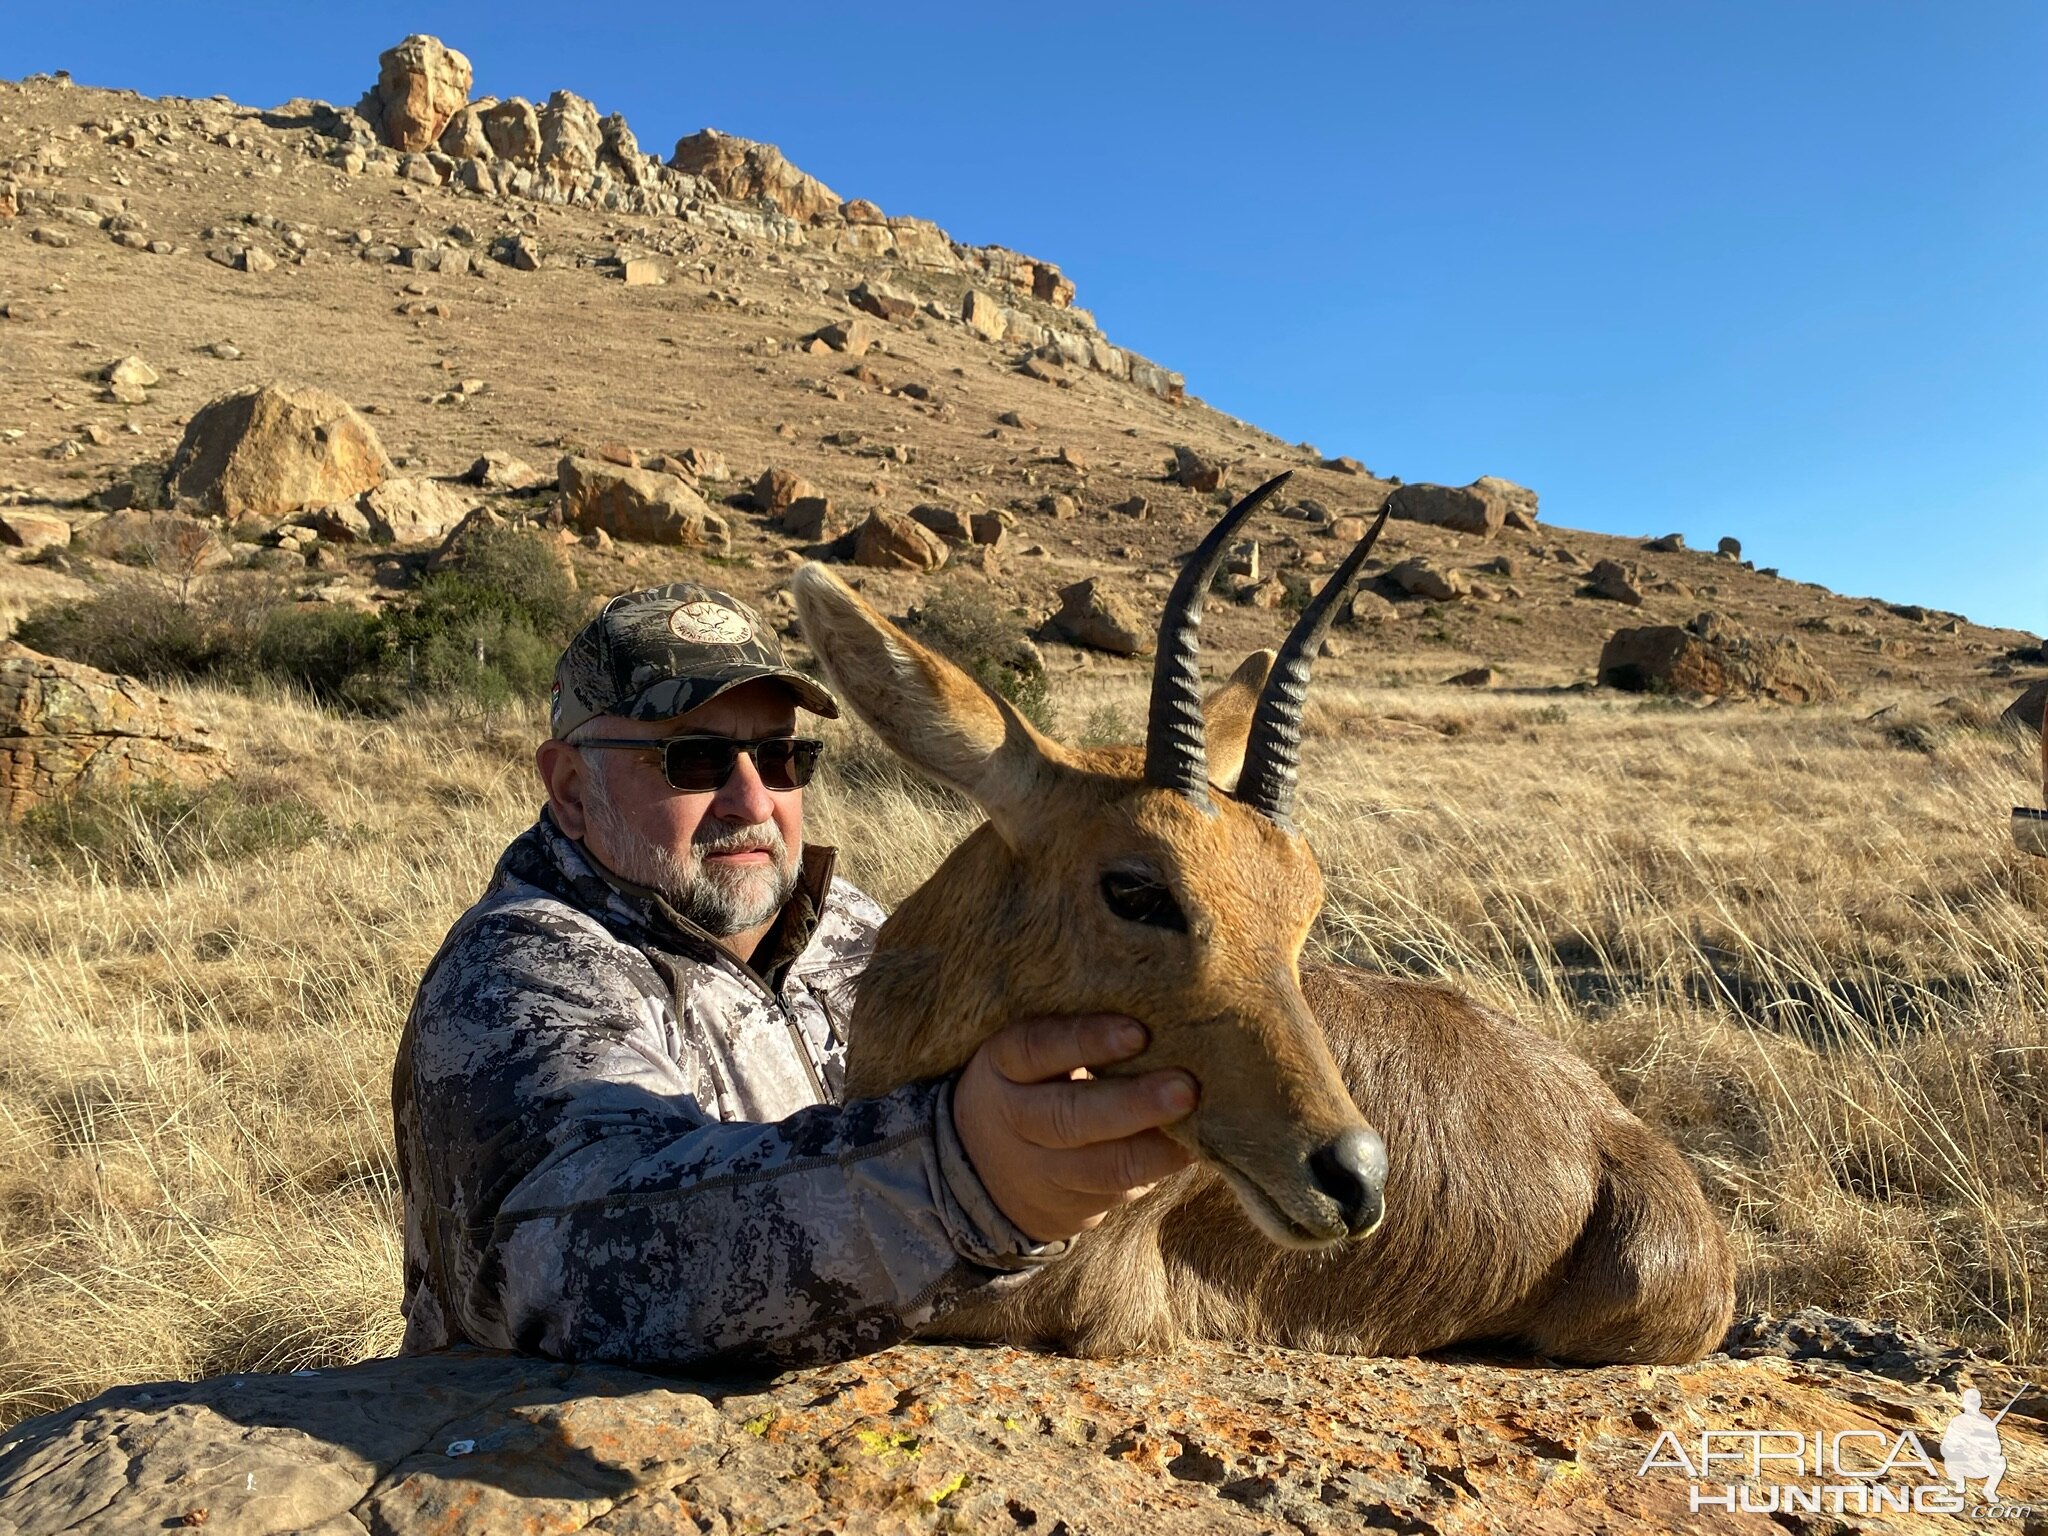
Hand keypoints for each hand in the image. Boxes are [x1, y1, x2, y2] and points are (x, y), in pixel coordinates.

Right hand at [951, 1013, 1197, 1243]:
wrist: (986, 1162)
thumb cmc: (1033, 1079)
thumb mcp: (1033, 1052)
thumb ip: (1078, 1034)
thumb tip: (1160, 1011)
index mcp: (1003, 1064)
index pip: (1037, 1048)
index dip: (1086, 1041)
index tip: (1139, 1032)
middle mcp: (1014, 1119)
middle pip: (1069, 1117)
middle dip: (1133, 1104)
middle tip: (1186, 1089)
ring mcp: (1041, 1170)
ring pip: (1101, 1167)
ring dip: (1156, 1150)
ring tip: (1199, 1131)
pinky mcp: (1072, 1206)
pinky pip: (1119, 1191)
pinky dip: (1159, 1170)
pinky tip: (1194, 1151)